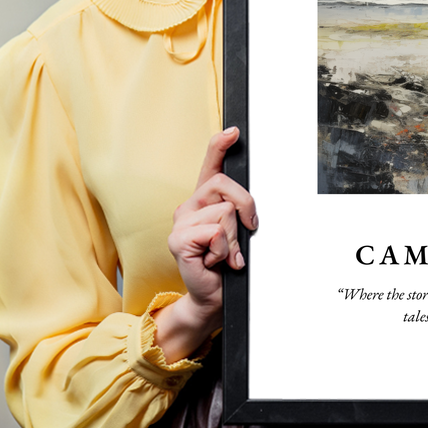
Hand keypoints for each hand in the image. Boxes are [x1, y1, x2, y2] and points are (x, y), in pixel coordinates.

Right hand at [153, 127, 257, 361]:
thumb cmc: (226, 264)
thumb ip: (239, 212)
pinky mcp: (178, 240)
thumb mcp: (238, 232)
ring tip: (225, 254)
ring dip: (234, 238)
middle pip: (225, 185)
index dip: (220, 145)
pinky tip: (215, 261)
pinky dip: (224, 250)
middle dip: (246, 207)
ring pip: (225, 212)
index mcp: (204, 200)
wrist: (213, 296)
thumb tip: (248, 204)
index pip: (210, 165)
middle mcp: (189, 206)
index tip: (234, 131)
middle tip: (247, 231)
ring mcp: (181, 222)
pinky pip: (215, 232)